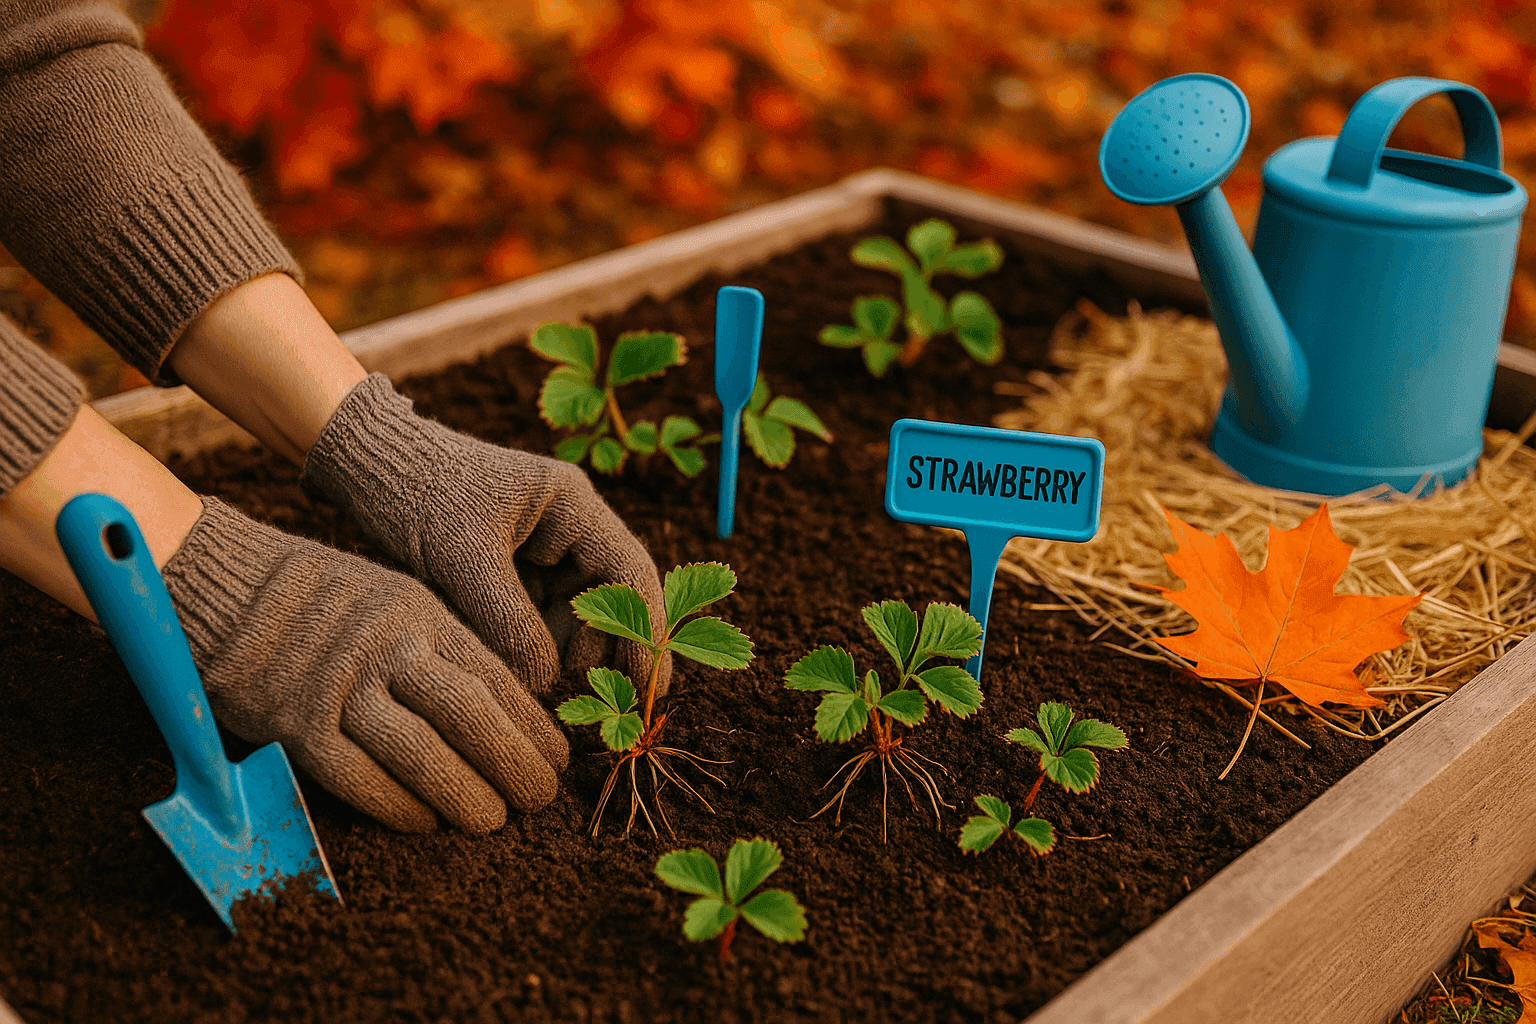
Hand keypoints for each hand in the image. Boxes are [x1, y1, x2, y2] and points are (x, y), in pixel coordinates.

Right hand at [162, 497, 567, 833]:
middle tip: (540, 797)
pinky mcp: (296, 725)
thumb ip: (445, 648)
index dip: (533, 724)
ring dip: (464, 794)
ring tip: (493, 821)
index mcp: (420, 613)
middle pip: (468, 715)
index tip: (559, 758)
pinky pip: (358, 778)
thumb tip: (508, 712)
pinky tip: (426, 823)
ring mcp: (340, 687)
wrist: (231, 589)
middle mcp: (387, 647)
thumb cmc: (328, 603)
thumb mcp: (399, 599)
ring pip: (419, 753)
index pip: (495, 676)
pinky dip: (398, 806)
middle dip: (514, 763)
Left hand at [300, 373, 670, 694]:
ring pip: (569, 618)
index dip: (645, 631)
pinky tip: (507, 666)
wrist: (366, 468)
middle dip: (594, 650)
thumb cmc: (416, 494)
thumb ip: (507, 620)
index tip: (649, 684)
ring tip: (525, 679)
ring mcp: (542, 552)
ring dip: (554, 652)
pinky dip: (525, 646)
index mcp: (572, 505)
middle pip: (606, 601)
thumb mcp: (462, 558)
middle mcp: (568, 528)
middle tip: (577, 698)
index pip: (630, 572)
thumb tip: (546, 683)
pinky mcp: (513, 573)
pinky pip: (535, 620)